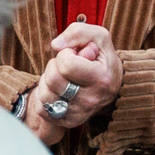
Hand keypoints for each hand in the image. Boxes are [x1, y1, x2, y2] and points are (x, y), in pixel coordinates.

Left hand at [27, 22, 122, 142]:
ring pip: (45, 96)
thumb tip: (55, 45)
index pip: (66, 64)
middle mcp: (91, 100)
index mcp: (101, 78)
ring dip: (48, 81)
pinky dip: (45, 97)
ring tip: (62, 78)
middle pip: (53, 79)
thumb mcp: (98, 36)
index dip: (65, 53)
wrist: (111, 84)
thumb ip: (78, 32)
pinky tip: (58, 90)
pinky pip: (43, 109)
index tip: (74, 54)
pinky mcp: (69, 122)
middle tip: (66, 65)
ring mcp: (80, 113)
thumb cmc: (101, 57)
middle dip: (54, 66)